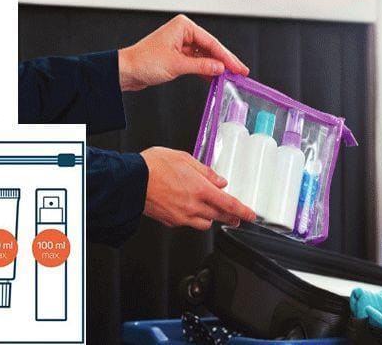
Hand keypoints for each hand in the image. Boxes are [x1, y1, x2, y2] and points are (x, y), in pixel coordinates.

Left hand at [118, 14, 249, 90]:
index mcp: (183, 26)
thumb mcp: (177, 65)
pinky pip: (197, 62)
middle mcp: (183, 32)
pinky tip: (215, 78)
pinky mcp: (178, 56)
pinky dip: (206, 70)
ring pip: (205, 56)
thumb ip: (201, 67)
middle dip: (225, 61)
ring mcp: (181, 44)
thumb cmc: (144, 61)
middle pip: (210, 48)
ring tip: (230, 77)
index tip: (238, 67)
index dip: (227, 57)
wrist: (126, 71)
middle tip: (240, 72)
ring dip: (216, 67)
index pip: (211, 42)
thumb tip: (220, 68)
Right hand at [140, 147, 255, 229]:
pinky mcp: (170, 221)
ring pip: (205, 223)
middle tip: (237, 217)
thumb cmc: (153, 166)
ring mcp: (181, 216)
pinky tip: (190, 210)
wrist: (130, 181)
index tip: (251, 215)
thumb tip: (220, 181)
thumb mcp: (183, 158)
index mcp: (200, 189)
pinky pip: (188, 223)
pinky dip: (193, 218)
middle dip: (231, 217)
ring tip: (213, 212)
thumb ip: (205, 172)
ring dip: (212, 218)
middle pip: (220, 216)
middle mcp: (193, 206)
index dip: (243, 211)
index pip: (229, 204)